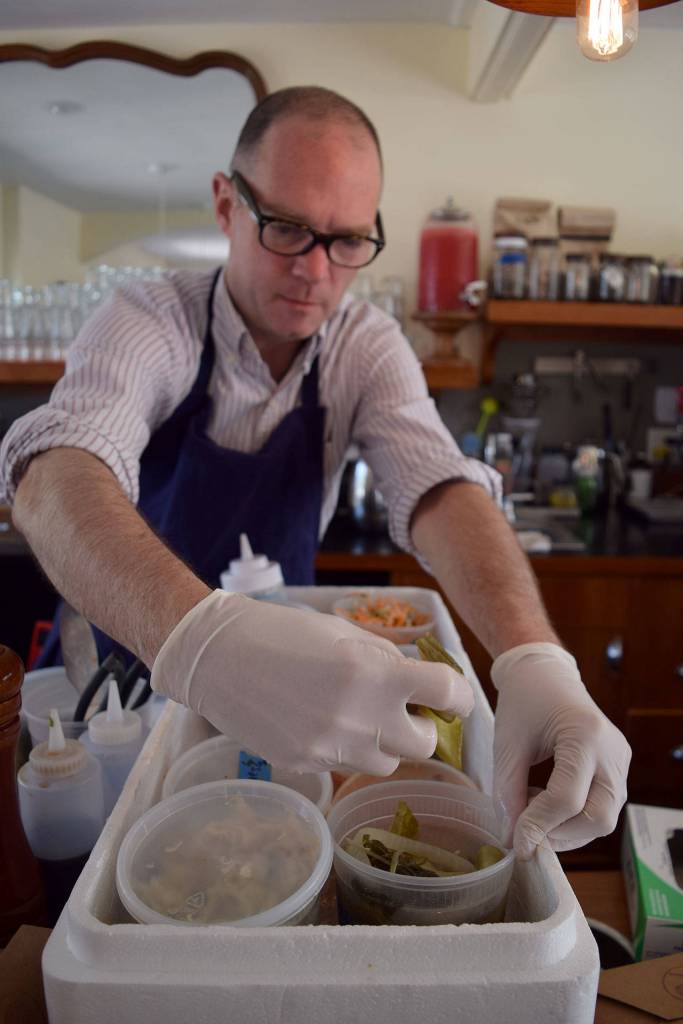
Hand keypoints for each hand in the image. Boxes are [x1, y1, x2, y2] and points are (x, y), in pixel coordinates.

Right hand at [151, 590, 473, 774]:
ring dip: (385, 744)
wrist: (217, 656)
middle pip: (426, 744)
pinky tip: (321, 723)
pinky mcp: (305, 765)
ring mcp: (331, 748)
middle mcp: (359, 717)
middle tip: (403, 708)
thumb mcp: (343, 632)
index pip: (447, 694)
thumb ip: (386, 660)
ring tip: (358, 717)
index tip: (452, 697)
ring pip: (387, 763)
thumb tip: (418, 682)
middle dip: (421, 726)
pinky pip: (345, 767)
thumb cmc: (282, 632)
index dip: (460, 696)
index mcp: (374, 674)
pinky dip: (346, 750)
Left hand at [491, 642, 630, 859]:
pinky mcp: (619, 767)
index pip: (567, 799)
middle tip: (526, 832)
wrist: (545, 675)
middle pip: (598, 818)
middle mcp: (612, 751)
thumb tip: (512, 839)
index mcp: (585, 735)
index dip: (539, 827)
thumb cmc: (524, 702)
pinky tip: (549, 802)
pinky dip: (576, 817)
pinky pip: (604, 806)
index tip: (516, 844)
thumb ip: (508, 793)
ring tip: (534, 810)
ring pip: (605, 818)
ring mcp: (621, 760)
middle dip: (561, 835)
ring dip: (568, 830)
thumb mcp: (508, 745)